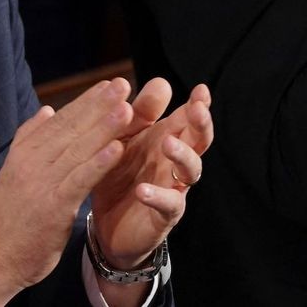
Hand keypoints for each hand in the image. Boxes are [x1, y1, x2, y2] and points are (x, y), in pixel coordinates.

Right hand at [0, 78, 136, 306]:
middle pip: (70, 129)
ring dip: (104, 128)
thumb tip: (47, 110)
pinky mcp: (53, 206)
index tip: (107, 85)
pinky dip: (98, 163)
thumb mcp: (14, 172)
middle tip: (123, 85)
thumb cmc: (11, 217)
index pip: (59, 121)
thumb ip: (30, 139)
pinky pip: (79, 180)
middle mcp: (30, 163)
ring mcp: (41, 183)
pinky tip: (117, 149)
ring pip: (78, 150)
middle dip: (99, 106)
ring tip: (128, 109)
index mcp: (23, 153)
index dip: (85, 102)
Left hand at [90, 81, 212, 269]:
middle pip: (198, 140)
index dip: (198, 105)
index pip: (188, 118)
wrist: (105, 224)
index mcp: (165, 138)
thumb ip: (139, 113)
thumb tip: (161, 82)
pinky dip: (158, 196)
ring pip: (191, 170)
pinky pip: (168, 205)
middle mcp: (174, 162)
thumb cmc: (118, 173)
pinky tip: (143, 190)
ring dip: (182, 154)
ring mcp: (173, 188)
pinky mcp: (163, 216)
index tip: (201, 90)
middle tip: (197, 109)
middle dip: (201, 124)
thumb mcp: (123, 138)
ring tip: (167, 143)